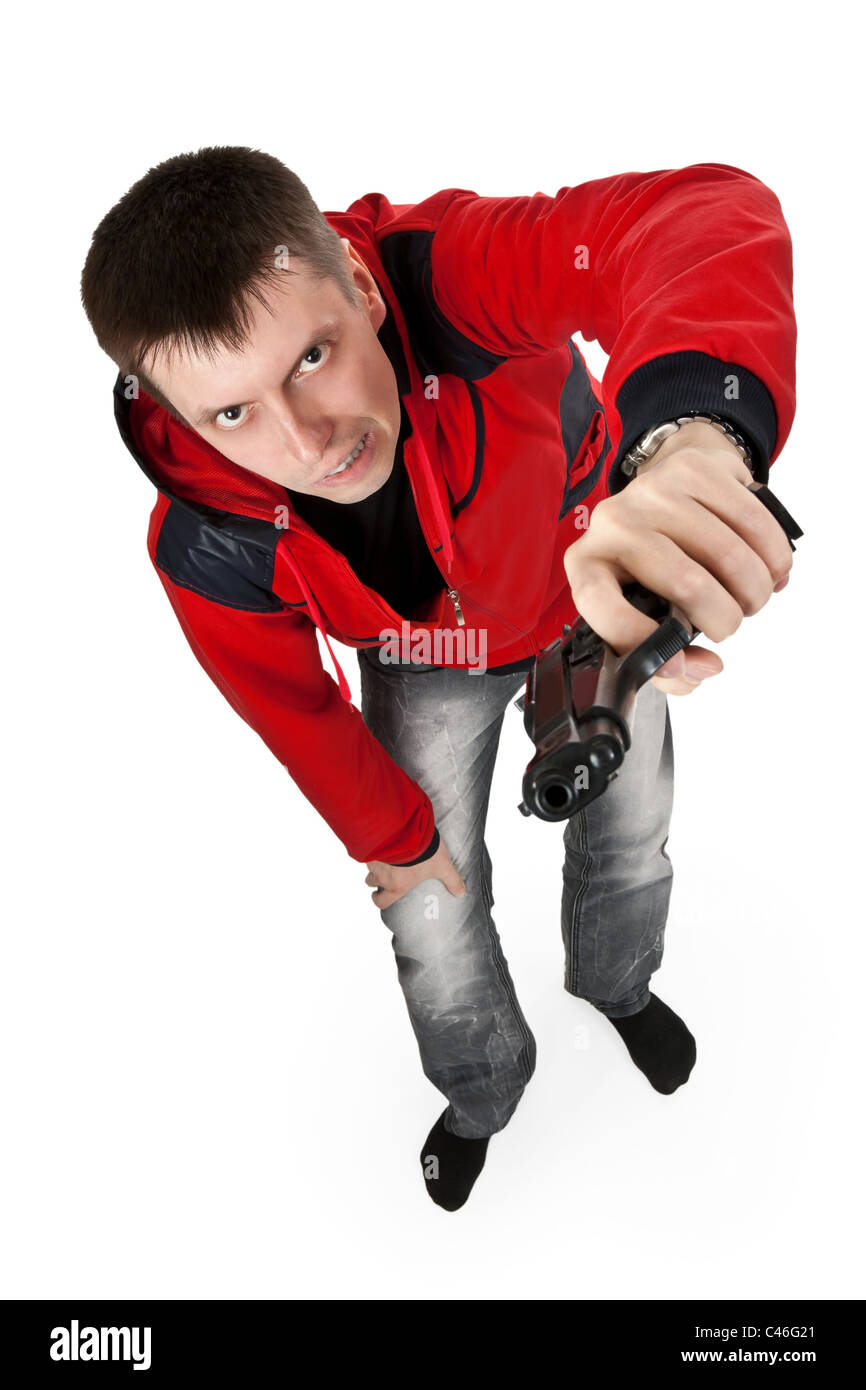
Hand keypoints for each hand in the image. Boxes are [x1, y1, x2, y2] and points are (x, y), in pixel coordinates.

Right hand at [365, 839, 466, 909]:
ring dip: (374, 861)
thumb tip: (461, 893)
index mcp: (396, 885)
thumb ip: (451, 879)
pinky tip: (379, 839)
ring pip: (368, 864)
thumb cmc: (423, 852)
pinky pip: (366, 848)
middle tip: (384, 872)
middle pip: (370, 882)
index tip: (378, 897)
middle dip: (375, 878)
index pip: (381, 902)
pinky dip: (371, 846)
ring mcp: (373, 859)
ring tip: (383, 853)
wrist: (406, 830)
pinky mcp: (369, 844)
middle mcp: (381, 875)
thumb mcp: (441, 866)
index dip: (378, 900)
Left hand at [563, 421, 792, 694]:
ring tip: (752, 598)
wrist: (669, 492)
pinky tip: (769, 567)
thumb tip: (702, 669)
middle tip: (731, 624)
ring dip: (755, 591)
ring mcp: (653, 491)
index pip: (599, 601)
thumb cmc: (654, 565)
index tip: (678, 663)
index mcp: (588, 564)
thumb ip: (665, 659)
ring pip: (727, 554)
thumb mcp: (643, 612)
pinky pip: (752, 521)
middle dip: (725, 619)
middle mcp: (612, 523)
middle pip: (685, 582)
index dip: (638, 639)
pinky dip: (773, 557)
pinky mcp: (695, 470)